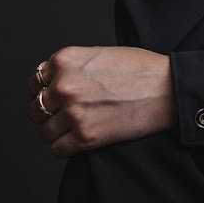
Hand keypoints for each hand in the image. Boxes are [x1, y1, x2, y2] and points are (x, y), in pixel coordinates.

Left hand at [27, 46, 176, 157]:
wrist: (168, 89)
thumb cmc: (141, 69)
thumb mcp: (100, 54)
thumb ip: (73, 67)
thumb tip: (55, 82)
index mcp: (66, 60)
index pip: (35, 81)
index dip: (45, 90)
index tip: (54, 97)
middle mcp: (64, 85)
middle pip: (35, 108)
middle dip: (47, 113)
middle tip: (64, 114)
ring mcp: (73, 112)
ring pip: (44, 131)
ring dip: (56, 132)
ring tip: (74, 129)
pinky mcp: (85, 137)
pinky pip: (57, 149)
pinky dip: (65, 147)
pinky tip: (80, 140)